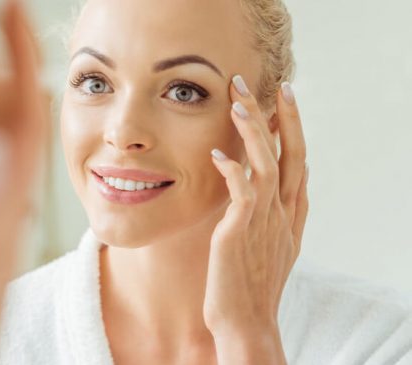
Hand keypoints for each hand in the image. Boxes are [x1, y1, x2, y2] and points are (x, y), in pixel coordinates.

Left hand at [203, 76, 307, 363]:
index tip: (284, 95)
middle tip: (268, 83)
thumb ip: (283, 210)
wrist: (245, 322)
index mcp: (289, 214)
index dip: (292, 127)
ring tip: (241, 102)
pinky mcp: (239, 234)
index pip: (297, 160)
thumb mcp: (275, 243)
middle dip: (281, 117)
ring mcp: (263, 223)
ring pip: (267, 166)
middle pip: (289, 155)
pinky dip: (233, 171)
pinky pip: (241, 195)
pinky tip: (219, 152)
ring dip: (255, 133)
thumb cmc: (251, 284)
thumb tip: (295, 176)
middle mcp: (281, 214)